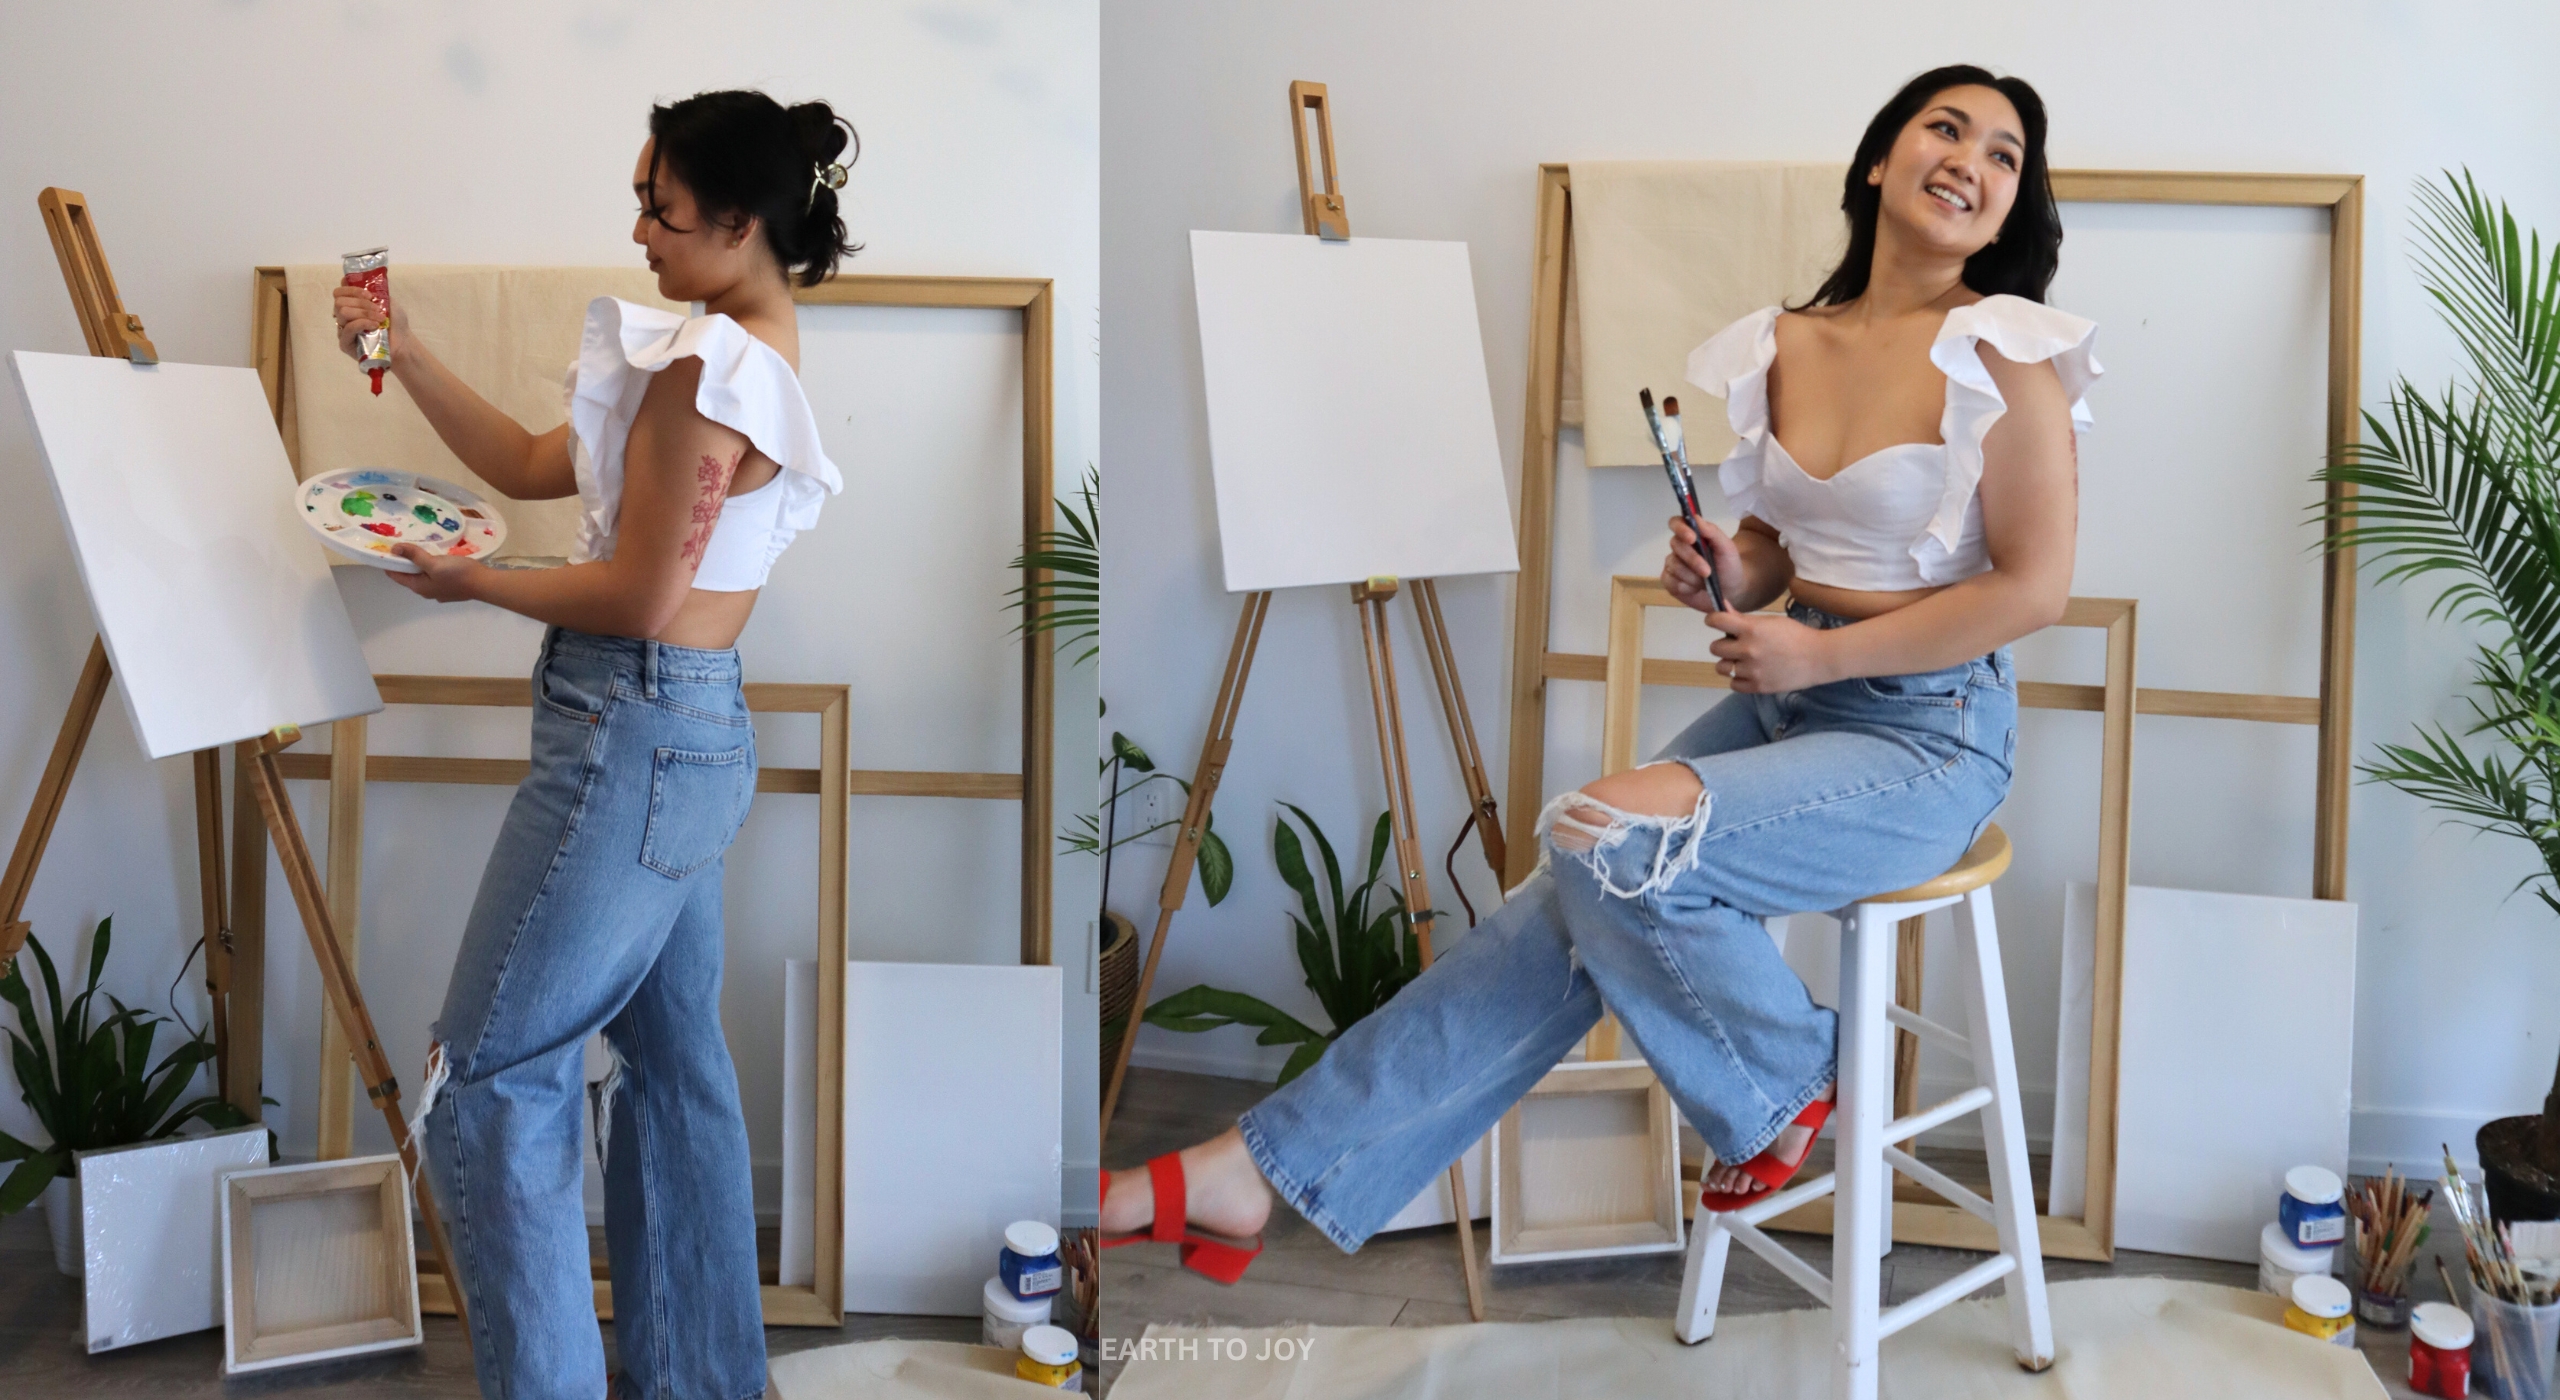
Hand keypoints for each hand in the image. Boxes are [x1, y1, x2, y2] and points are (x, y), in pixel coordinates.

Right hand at [331, 283, 409, 364]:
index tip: (369, 295)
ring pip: (343, 312)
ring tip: (380, 319)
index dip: (352, 290)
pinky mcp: (345, 344)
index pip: (339, 292)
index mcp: (351, 305)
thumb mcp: (386, 301)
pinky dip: (363, 323)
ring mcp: (343, 331)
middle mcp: (344, 317)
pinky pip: (348, 328)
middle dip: (361, 303)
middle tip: (378, 309)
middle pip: (339, 301)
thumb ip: (372, 289)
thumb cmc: (395, 322)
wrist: (403, 342)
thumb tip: (358, 278)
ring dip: (364, 313)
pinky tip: (375, 326)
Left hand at [386, 544, 481, 602]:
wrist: (484, 584)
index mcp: (419, 586)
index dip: (390, 562)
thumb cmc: (458, 574)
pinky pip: (435, 577)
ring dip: (420, 564)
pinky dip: (433, 567)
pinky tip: (440, 559)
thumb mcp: (434, 562)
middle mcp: (426, 591)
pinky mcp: (450, 588)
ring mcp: (439, 591)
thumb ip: (414, 556)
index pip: (395, 575)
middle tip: (407, 544)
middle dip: (406, 562)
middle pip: (409, 575)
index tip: (388, 548)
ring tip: (423, 550)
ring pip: (423, 576)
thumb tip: (394, 549)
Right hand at [1664, 516, 1743, 617]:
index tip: (1692, 538)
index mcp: (1691, 534)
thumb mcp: (1727, 548)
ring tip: (1705, 582)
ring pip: (1674, 566)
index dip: (1680, 528)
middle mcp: (1679, 547)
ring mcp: (1672, 564)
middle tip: (1707, 572)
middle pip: (1676, 546)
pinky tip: (1695, 588)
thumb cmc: (1728, 566)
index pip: (1676, 523)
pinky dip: (1686, 587)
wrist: (1730, 591)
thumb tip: (1696, 518)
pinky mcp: (1669, 581)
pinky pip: (1671, 582)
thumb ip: (1712, 532)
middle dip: (1692, 559)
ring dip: (1692, 577)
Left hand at [1706, 611, 1834, 693]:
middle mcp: (1748, 650)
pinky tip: (1750, 672)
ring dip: (1729, 663)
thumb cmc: (1796, 635)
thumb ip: (1744, 618)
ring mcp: (1752, 670)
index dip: (1713, 620)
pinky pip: (1733, 684)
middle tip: (1736, 645)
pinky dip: (1739, 679)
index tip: (1716, 622)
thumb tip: (1723, 607)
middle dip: (1723, 644)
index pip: (1717, 621)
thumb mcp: (1770, 622)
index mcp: (1752, 629)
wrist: (1819, 658)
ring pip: (1722, 667)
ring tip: (1742, 660)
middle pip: (1715, 648)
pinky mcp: (1757, 687)